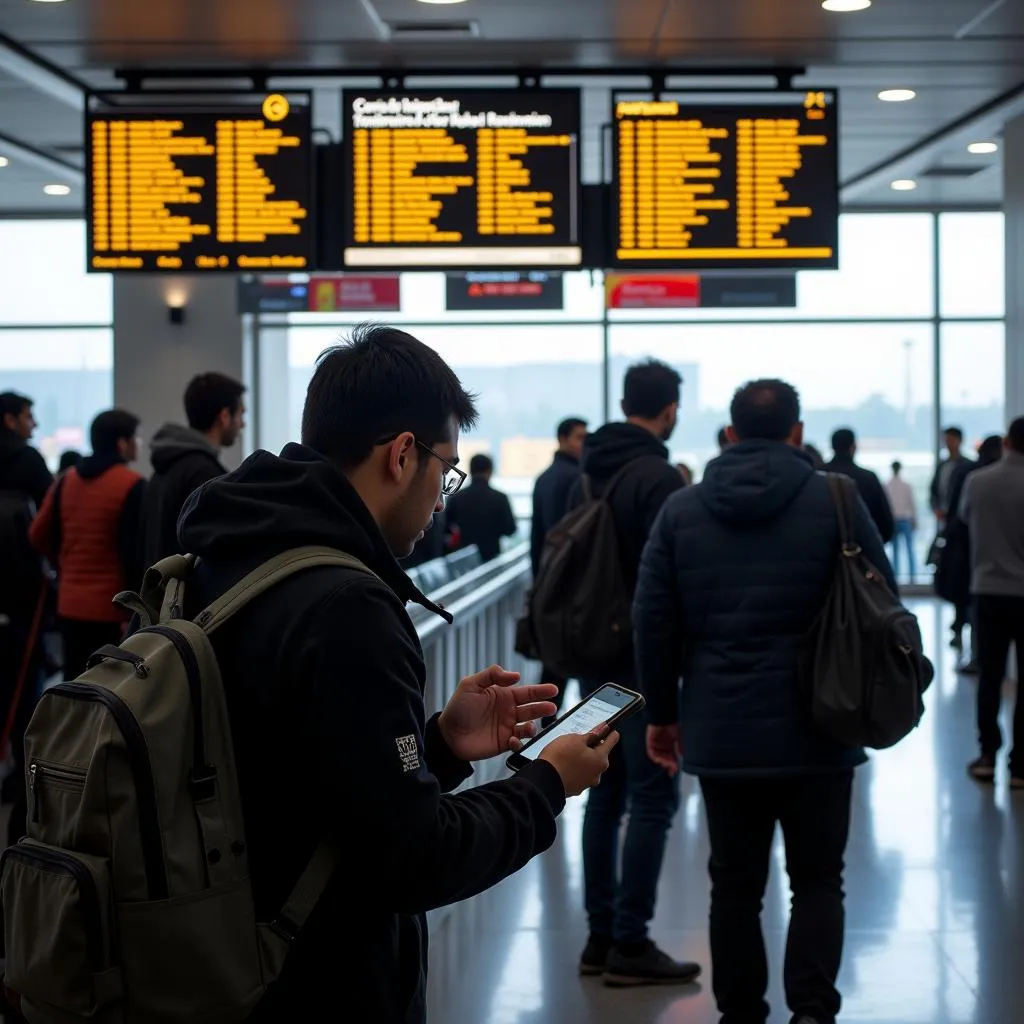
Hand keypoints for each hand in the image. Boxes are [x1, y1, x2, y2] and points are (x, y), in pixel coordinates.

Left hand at [438, 665, 557, 761]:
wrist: (448, 735)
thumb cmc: (458, 708)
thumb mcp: (471, 684)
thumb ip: (492, 675)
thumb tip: (516, 675)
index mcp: (503, 695)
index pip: (526, 692)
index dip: (541, 691)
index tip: (553, 690)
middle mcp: (508, 711)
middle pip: (532, 708)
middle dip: (543, 708)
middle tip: (551, 707)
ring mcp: (507, 728)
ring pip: (528, 726)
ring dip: (533, 726)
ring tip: (530, 727)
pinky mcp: (504, 743)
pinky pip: (519, 743)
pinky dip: (520, 742)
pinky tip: (514, 740)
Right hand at [539, 726, 618, 796]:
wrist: (543, 780)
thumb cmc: (560, 757)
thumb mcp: (575, 739)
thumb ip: (591, 734)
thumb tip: (602, 729)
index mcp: (601, 759)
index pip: (612, 740)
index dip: (609, 731)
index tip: (606, 726)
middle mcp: (597, 773)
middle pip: (599, 754)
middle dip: (590, 746)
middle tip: (578, 738)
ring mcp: (586, 783)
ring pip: (587, 765)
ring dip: (581, 758)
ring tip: (565, 752)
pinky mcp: (575, 789)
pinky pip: (577, 774)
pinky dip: (573, 768)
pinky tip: (562, 763)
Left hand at [647, 724, 680, 776]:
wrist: (666, 716)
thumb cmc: (674, 725)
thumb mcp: (680, 738)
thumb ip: (681, 748)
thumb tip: (682, 759)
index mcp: (670, 745)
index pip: (671, 758)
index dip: (673, 765)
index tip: (675, 772)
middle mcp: (662, 746)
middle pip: (664, 759)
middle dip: (668, 765)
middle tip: (672, 769)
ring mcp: (656, 744)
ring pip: (658, 757)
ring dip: (663, 762)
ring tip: (667, 764)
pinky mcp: (650, 741)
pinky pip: (651, 752)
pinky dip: (655, 757)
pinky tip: (660, 760)